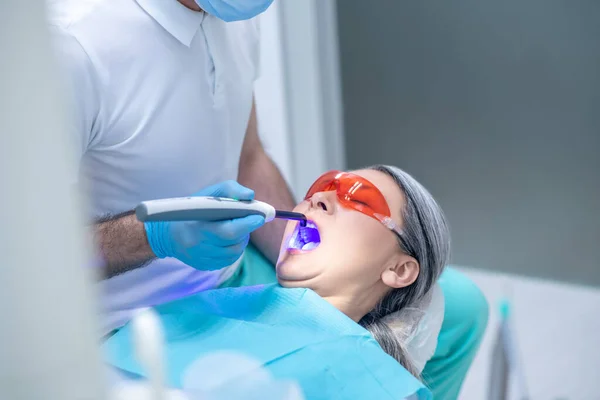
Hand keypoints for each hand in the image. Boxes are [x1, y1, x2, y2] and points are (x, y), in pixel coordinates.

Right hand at [144, 181, 264, 269]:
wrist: (168, 234)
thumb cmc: (192, 209)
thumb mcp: (209, 193)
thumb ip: (231, 190)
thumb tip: (251, 196)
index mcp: (198, 226)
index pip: (229, 231)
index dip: (247, 224)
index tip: (259, 216)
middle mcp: (199, 245)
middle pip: (234, 243)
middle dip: (247, 230)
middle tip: (250, 220)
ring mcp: (201, 258)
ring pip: (234, 253)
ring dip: (241, 240)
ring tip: (237, 229)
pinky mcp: (204, 266)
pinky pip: (228, 260)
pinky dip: (233, 249)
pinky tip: (229, 240)